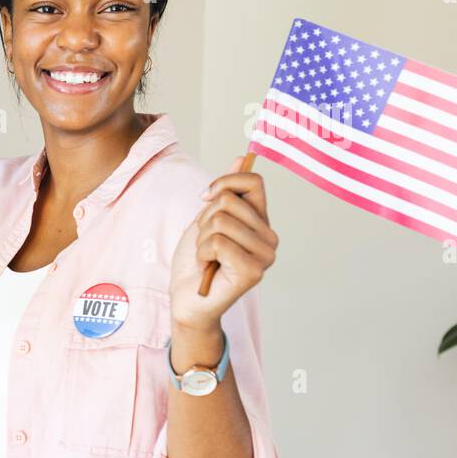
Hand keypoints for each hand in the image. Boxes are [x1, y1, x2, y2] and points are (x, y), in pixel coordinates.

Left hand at [170, 157, 278, 331]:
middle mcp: (270, 238)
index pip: (254, 182)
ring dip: (201, 239)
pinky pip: (218, 242)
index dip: (223, 184)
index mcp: (262, 223)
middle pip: (229, 201)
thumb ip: (226, 193)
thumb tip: (242, 157)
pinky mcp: (253, 271)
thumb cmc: (197, 262)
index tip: (204, 199)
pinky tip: (207, 267)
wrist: (187, 300)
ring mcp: (265, 256)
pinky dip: (202, 252)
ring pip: (220, 221)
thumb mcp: (206, 220)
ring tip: (207, 257)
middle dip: (204, 220)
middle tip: (205, 243)